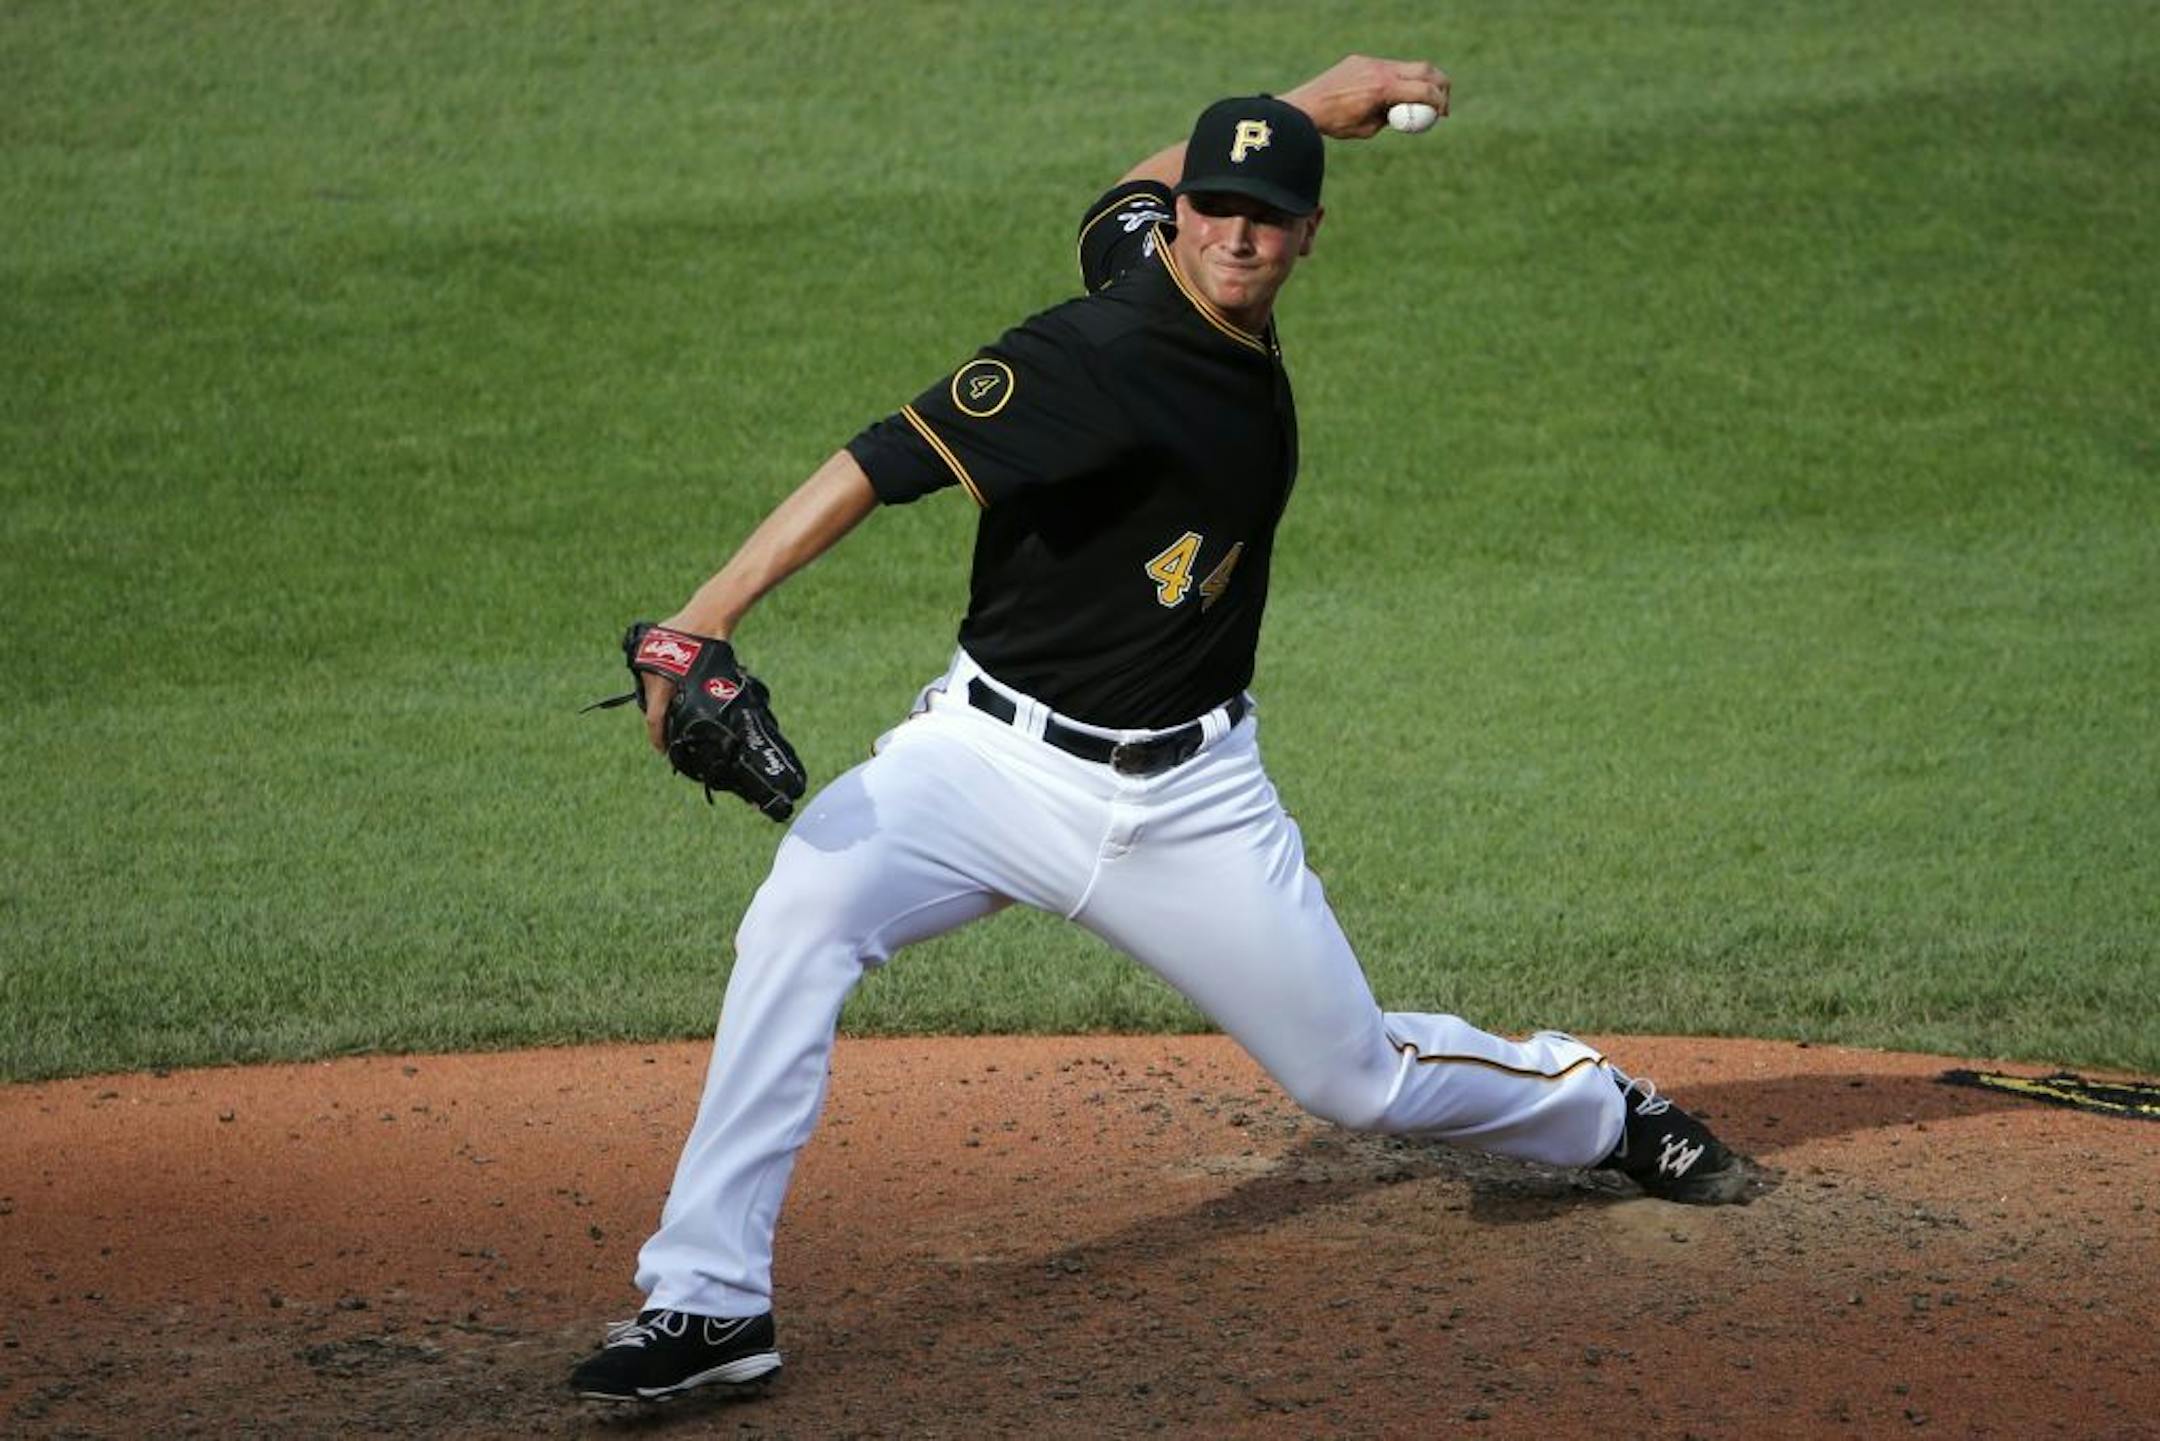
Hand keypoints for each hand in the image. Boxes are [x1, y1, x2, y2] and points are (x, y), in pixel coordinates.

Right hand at [644, 609, 711, 751]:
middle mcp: (649, 672)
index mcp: (661, 683)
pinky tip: (672, 687)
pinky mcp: (646, 647)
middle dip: (661, 718)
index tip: (662, 751)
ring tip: (674, 709)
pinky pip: (652, 672)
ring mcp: (646, 658)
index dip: (658, 738)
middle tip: (672, 732)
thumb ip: (695, 702)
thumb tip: (693, 724)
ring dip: (661, 699)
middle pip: (651, 703)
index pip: (654, 718)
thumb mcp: (707, 680)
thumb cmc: (713, 648)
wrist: (708, 614)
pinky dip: (661, 681)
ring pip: (651, 688)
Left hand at [1284, 54, 1449, 139]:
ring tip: (1416, 101)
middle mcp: (1380, 69)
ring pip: (1406, 66)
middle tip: (1442, 102)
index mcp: (1383, 88)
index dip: (1440, 101)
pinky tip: (1386, 96)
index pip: (1424, 89)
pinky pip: (1386, 67)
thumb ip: (1390, 118)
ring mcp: (1370, 62)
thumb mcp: (1368, 129)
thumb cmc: (1334, 124)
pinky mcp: (1361, 60)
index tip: (1443, 113)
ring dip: (1417, 81)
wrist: (1304, 108)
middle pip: (1424, 69)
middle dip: (1439, 84)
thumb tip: (1405, 114)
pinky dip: (1395, 79)